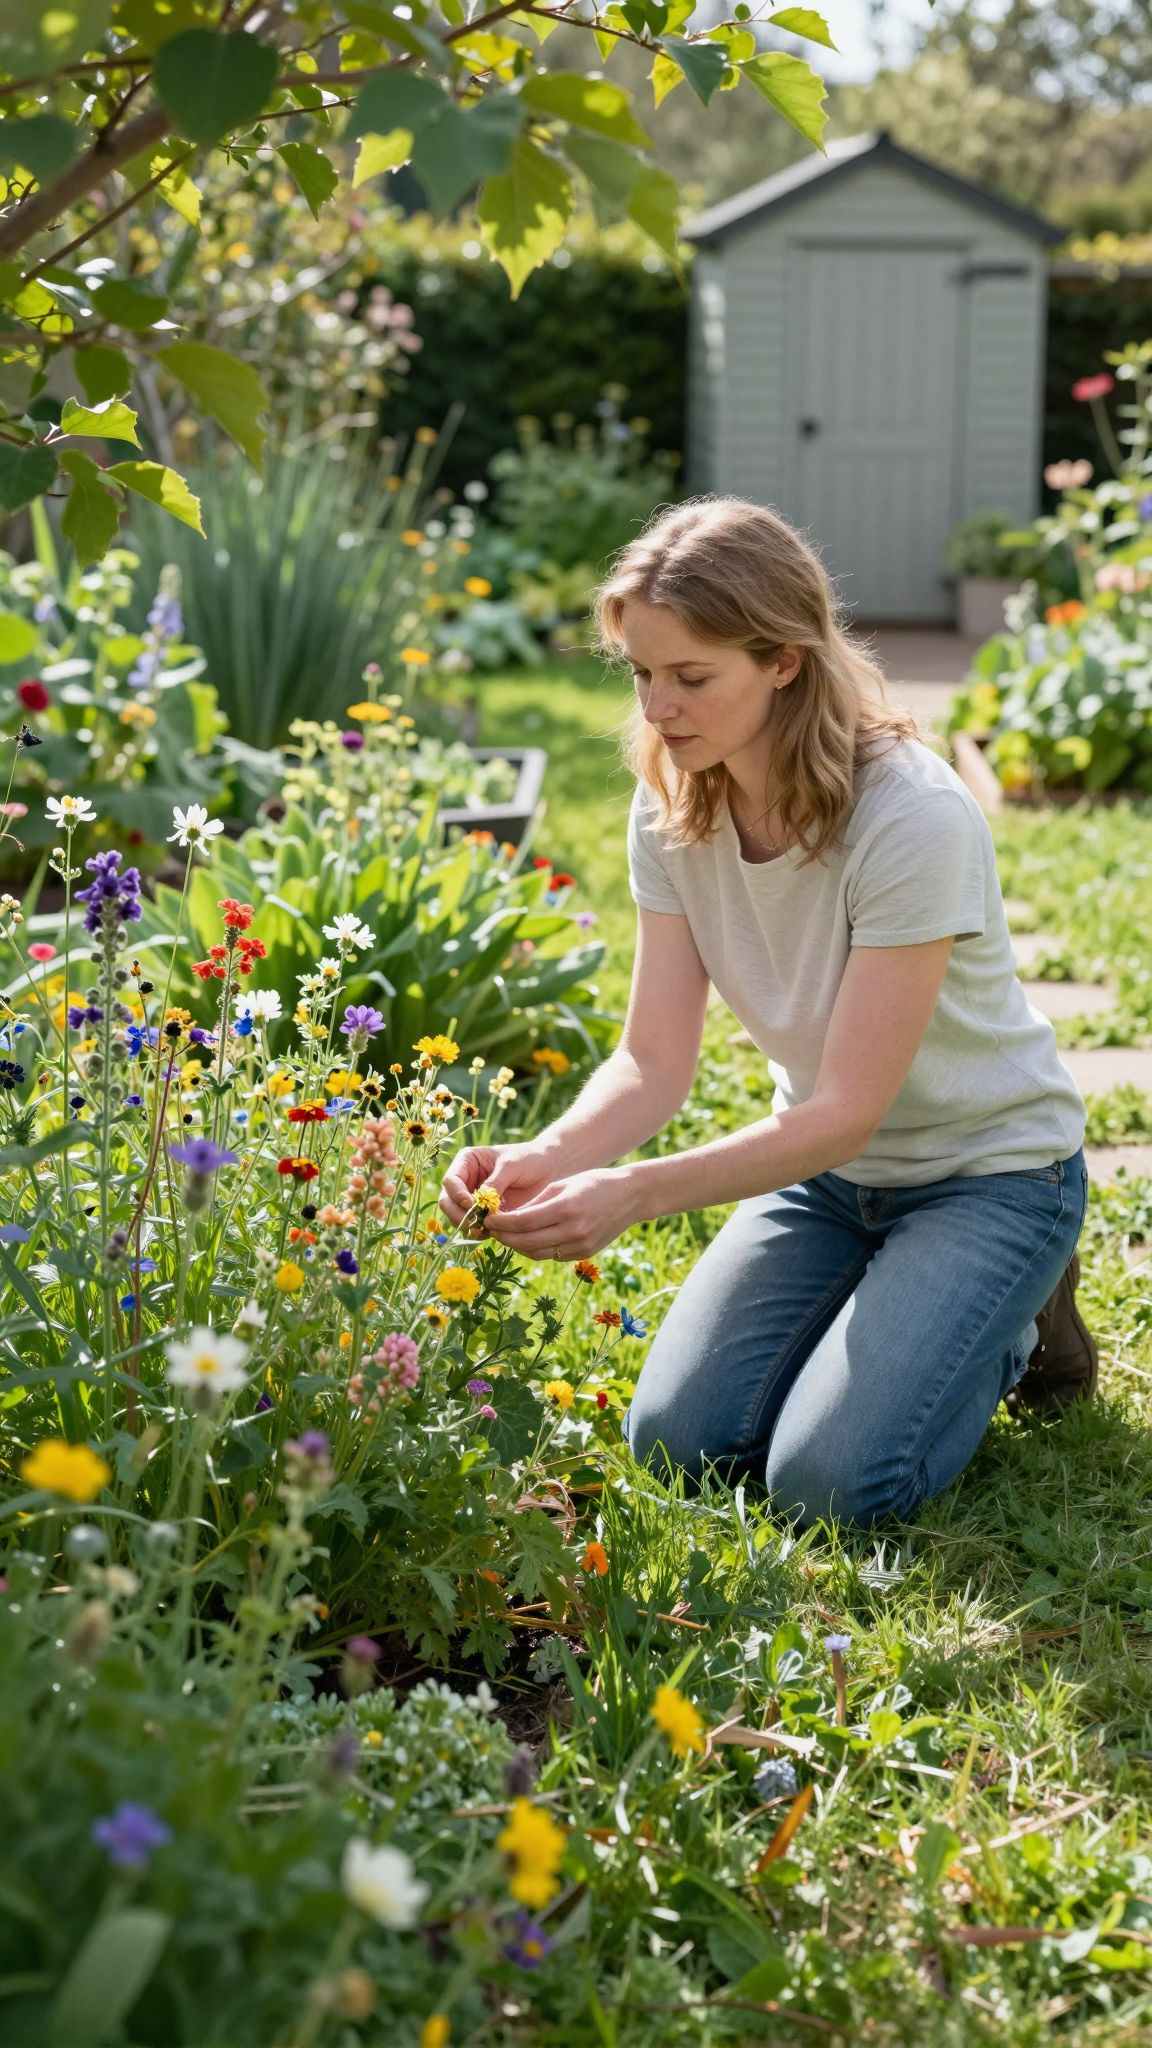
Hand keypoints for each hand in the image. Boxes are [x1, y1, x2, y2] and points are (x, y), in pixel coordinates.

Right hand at [438, 1141, 562, 1234]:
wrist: (550, 1170)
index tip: (471, 1204)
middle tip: (474, 1223)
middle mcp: (466, 1181)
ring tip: (484, 1230)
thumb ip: (495, 1182)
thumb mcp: (511, 1165)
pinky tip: (492, 1233)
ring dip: (468, 1226)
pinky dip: (479, 1232)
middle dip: (458, 1214)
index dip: (457, 1194)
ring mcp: (474, 1200)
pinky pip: (474, 1227)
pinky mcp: (485, 1215)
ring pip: (458, 1217)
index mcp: (467, 1162)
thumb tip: (481, 1204)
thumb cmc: (529, 1159)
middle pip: (448, 1202)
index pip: (451, 1181)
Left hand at [479, 1166, 638, 1262]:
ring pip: (537, 1253)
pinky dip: (536, 1249)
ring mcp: (580, 1245)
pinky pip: (552, 1256)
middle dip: (505, 1238)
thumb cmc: (595, 1183)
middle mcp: (573, 1230)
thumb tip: (508, 1218)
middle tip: (491, 1231)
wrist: (631, 1196)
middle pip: (526, 1242)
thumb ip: (536, 1203)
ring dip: (517, 1247)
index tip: (488, 1220)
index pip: (523, 1223)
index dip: (501, 1224)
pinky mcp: (585, 1253)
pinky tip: (527, 1240)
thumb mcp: (563, 1184)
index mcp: (566, 1208)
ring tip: (506, 1236)